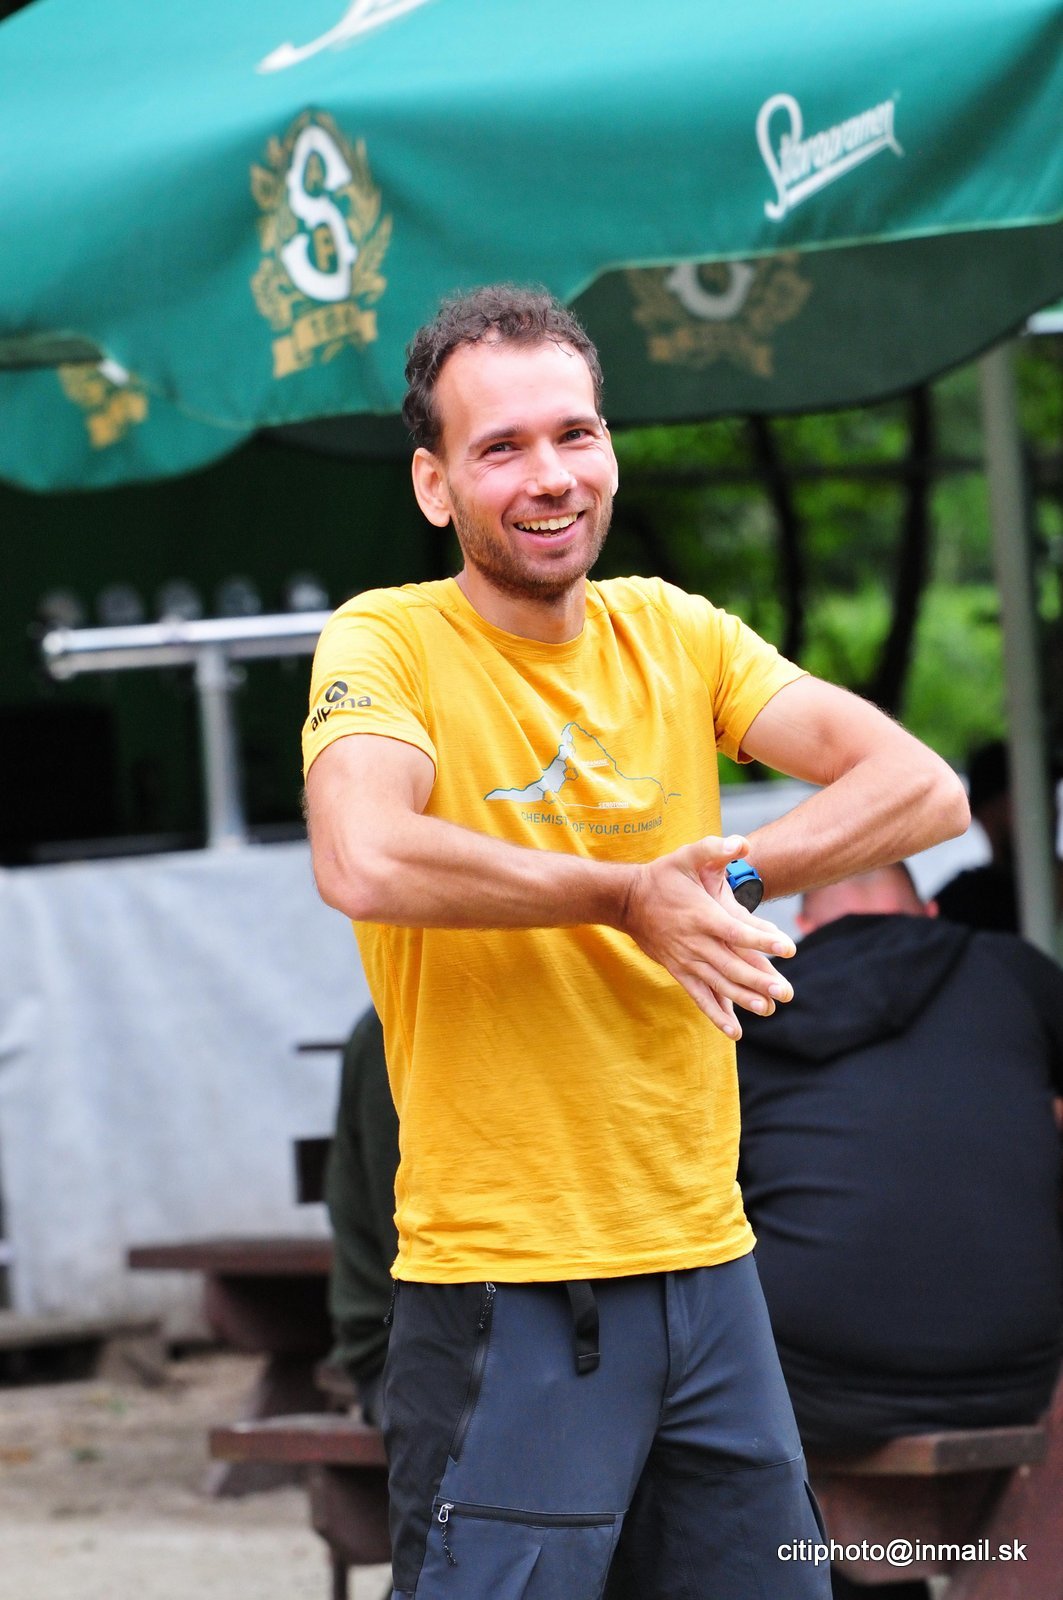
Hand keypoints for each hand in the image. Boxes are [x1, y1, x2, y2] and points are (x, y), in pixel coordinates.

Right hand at [621, 834, 794, 1037]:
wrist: (627, 901)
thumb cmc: (662, 877)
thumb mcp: (686, 855)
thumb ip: (714, 848)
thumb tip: (743, 843)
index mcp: (702, 916)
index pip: (737, 931)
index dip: (763, 941)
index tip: (788, 948)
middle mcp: (695, 942)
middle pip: (732, 965)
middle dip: (760, 980)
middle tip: (786, 992)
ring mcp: (686, 960)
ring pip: (719, 984)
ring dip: (743, 999)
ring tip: (768, 1010)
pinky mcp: (679, 971)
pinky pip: (699, 996)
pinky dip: (716, 1014)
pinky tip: (735, 1032)